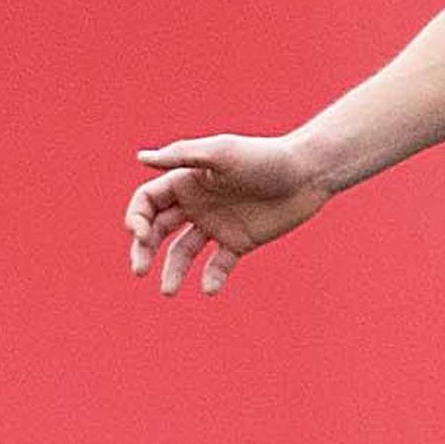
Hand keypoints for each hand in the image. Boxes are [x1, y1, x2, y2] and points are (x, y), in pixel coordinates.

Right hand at [124, 134, 331, 295]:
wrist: (309, 174)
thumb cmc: (266, 157)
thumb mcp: (223, 153)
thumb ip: (183, 155)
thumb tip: (141, 157)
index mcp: (188, 180)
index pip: (147, 202)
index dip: (136, 218)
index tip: (141, 234)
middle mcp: (198, 204)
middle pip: (157, 230)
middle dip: (143, 249)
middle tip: (139, 270)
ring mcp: (217, 224)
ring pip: (183, 252)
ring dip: (172, 271)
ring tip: (169, 291)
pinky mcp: (239, 241)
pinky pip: (218, 265)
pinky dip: (211, 278)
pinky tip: (211, 287)